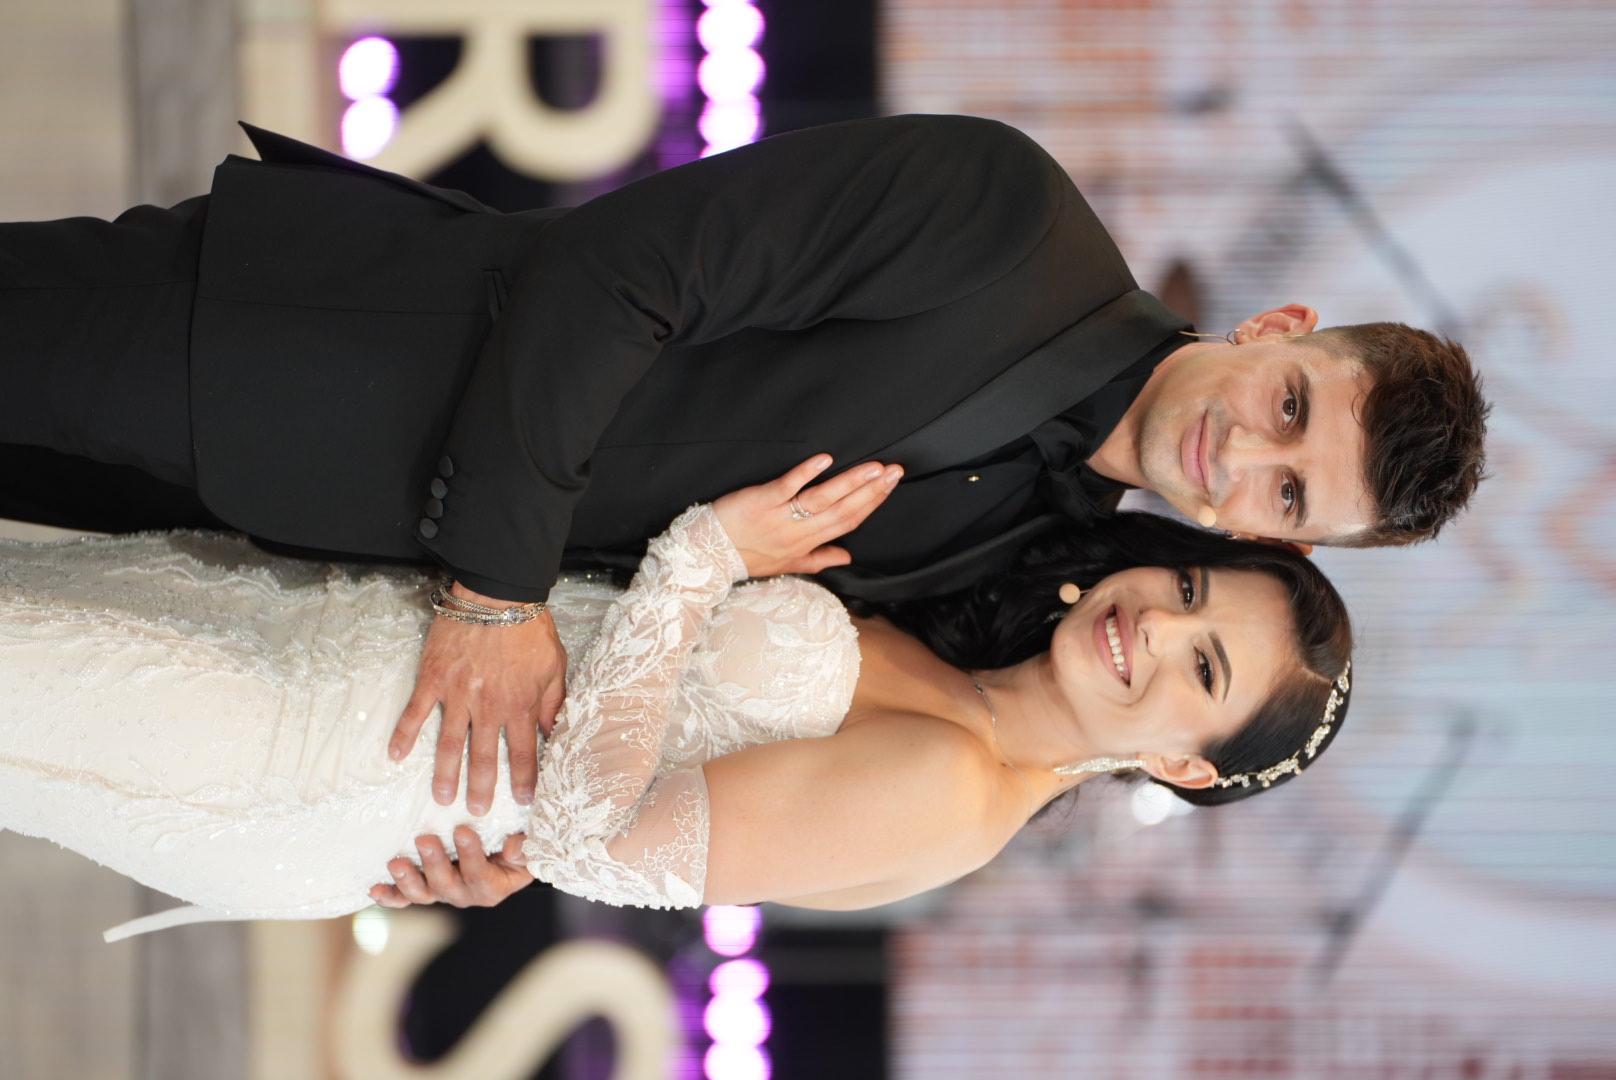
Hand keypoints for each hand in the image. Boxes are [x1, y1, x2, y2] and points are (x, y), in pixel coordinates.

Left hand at [369, 830, 531, 908]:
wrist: (502, 857)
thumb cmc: (516, 846)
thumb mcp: (529, 846)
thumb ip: (526, 847)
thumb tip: (514, 846)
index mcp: (493, 888)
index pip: (480, 874)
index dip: (470, 854)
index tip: (462, 830)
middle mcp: (465, 894)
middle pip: (447, 886)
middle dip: (434, 863)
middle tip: (425, 840)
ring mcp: (441, 893)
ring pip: (422, 894)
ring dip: (407, 879)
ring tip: (397, 863)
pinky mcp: (423, 889)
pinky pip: (403, 898)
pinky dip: (389, 895)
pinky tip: (375, 888)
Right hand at [391, 588, 566, 812]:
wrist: (496, 595)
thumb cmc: (529, 629)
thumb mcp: (555, 666)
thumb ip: (554, 702)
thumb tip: (555, 732)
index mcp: (521, 705)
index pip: (525, 752)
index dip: (525, 779)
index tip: (524, 800)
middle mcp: (489, 708)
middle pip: (485, 756)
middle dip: (482, 787)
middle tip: (477, 811)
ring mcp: (458, 695)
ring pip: (450, 744)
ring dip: (445, 773)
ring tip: (442, 797)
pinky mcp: (433, 679)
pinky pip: (415, 712)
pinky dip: (404, 734)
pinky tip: (396, 756)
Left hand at [712, 454, 902, 578]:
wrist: (707, 556)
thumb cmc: (745, 558)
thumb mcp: (785, 565)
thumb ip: (818, 560)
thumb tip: (847, 557)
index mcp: (806, 544)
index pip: (848, 523)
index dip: (872, 504)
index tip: (891, 486)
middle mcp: (799, 532)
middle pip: (843, 510)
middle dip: (872, 490)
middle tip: (896, 471)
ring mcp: (781, 516)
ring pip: (823, 500)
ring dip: (851, 483)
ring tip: (875, 467)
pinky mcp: (762, 502)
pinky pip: (788, 486)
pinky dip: (807, 473)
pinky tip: (825, 460)